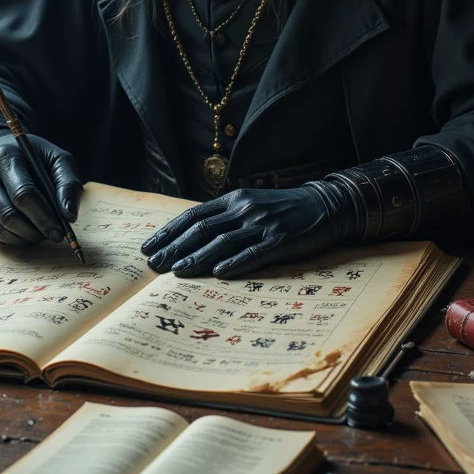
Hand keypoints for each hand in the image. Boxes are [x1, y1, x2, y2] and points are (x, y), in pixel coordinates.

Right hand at [0, 131, 81, 245]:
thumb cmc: (32, 157)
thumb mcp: (56, 158)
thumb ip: (68, 184)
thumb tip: (69, 216)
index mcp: (4, 158)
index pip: (23, 195)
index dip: (44, 217)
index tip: (60, 231)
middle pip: (10, 216)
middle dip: (36, 231)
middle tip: (53, 235)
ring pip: (1, 230)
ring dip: (26, 238)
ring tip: (41, 232)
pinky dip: (14, 240)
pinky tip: (26, 231)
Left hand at [141, 183, 353, 278]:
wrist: (323, 206)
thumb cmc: (281, 210)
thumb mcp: (249, 204)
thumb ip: (224, 217)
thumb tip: (190, 236)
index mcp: (233, 200)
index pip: (193, 216)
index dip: (169, 232)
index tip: (149, 247)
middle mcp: (244, 209)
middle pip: (202, 229)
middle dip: (174, 248)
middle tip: (153, 265)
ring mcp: (262, 224)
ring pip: (222, 242)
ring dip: (197, 257)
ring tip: (176, 271)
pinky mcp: (281, 240)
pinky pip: (254, 253)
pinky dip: (234, 263)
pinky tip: (218, 273)